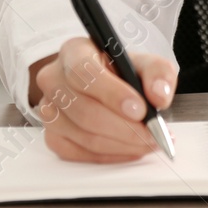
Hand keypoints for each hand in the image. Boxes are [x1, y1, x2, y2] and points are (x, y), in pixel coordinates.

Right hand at [28, 38, 177, 162]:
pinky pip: (78, 153)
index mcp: (74, 52)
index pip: (84, 72)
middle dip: (123, 128)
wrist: (108, 85)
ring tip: (149, 142)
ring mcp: (48, 110)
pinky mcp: (52, 135)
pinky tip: (131, 149)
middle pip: (83, 110)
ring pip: (83, 135)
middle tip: (152, 134)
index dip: (112, 94)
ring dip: (121, 144)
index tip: (140, 110)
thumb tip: (159, 95)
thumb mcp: (146, 62)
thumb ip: (159, 72)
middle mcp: (54, 79)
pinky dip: (109, 155)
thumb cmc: (122, 72)